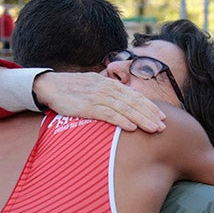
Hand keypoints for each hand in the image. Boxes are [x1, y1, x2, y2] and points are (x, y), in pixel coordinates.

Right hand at [32, 72, 166, 132]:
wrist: (50, 85)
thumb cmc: (72, 89)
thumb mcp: (93, 87)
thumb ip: (108, 94)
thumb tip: (122, 105)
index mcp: (109, 83)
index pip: (134, 95)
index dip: (150, 106)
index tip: (162, 116)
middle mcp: (107, 88)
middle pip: (134, 102)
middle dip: (150, 115)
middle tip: (163, 126)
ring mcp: (98, 96)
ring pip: (125, 108)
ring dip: (141, 119)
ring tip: (153, 129)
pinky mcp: (88, 106)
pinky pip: (108, 113)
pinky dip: (122, 120)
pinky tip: (132, 127)